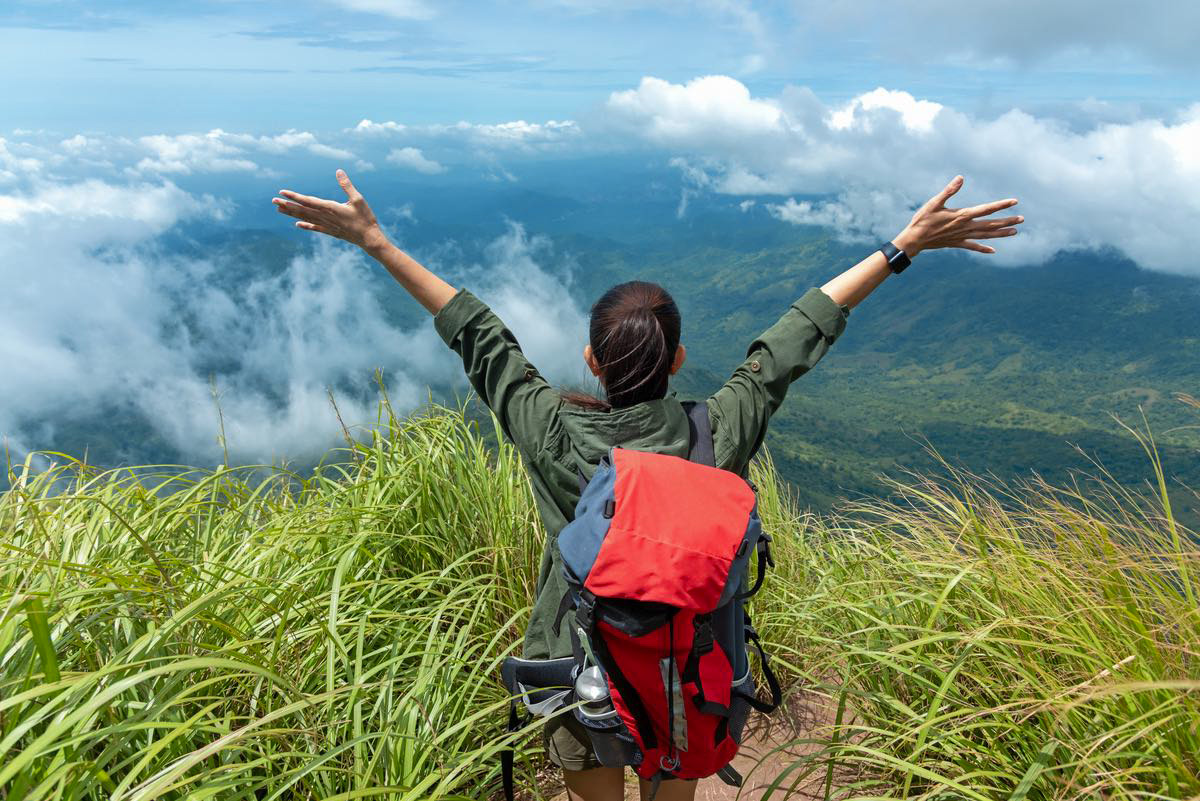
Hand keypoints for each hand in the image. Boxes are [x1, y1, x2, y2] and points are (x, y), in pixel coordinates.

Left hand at [272, 170, 388, 252]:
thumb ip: (347, 185)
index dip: (294, 196)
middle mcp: (325, 217)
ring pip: (305, 218)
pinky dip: (306, 225)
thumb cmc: (365, 218)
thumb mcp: (358, 199)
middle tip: (273, 201)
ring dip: (292, 214)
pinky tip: (297, 224)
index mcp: (330, 208)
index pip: (308, 201)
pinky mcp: (331, 231)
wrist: (369, 239)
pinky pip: (315, 227)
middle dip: (287, 205)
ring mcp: (327, 225)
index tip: (282, 192)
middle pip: (302, 210)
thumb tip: (338, 171)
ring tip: (279, 210)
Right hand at [894, 175, 1022, 256]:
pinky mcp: (957, 243)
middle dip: (1007, 221)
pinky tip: (993, 251)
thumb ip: (949, 190)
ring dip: (1001, 234)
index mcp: (962, 215)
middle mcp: (965, 227)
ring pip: (986, 235)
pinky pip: (973, 246)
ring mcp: (962, 236)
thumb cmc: (922, 220)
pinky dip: (983, 248)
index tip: (1014, 201)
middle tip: (1022, 219)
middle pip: (991, 224)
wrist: (914, 240)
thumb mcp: (934, 203)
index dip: (1001, 205)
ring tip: (1014, 232)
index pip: (986, 209)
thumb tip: (961, 178)